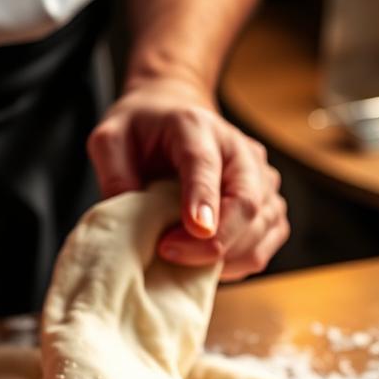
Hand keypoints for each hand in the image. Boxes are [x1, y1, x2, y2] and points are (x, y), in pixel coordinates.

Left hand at [87, 75, 289, 280]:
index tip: (195, 228)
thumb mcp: (110, 139)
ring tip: (183, 258)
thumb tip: (126, 220)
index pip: (205, 164)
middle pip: (246, 202)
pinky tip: (209, 264)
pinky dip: (241, 260)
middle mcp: (239, 149)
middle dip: (212, 242)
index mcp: (196, 127)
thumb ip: (112, 173)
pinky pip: (267, 241)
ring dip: (226, 256)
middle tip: (168, 253)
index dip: (203, 198)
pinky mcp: (268, 201)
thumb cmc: (141, 132)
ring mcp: (260, 176)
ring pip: (261, 227)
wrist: (173, 114)